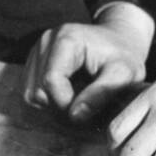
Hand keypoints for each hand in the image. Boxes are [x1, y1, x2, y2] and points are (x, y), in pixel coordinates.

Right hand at [22, 3, 154, 123]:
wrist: (120, 40)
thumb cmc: (124, 56)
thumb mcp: (124, 74)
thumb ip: (101, 94)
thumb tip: (74, 116)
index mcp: (66, 39)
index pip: (51, 81)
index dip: (66, 105)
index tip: (88, 114)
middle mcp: (45, 41)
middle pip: (38, 90)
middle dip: (60, 108)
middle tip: (87, 111)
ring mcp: (36, 51)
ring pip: (31, 94)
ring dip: (53, 107)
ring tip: (79, 103)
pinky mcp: (34, 62)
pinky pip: (31, 93)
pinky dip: (48, 102)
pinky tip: (69, 97)